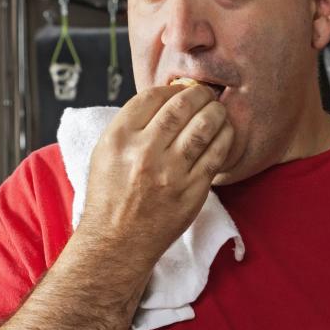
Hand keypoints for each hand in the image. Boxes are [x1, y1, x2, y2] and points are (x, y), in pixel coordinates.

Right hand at [76, 84, 235, 264]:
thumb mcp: (105, 153)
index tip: (180, 90)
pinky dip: (225, 136)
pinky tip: (224, 131)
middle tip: (206, 94)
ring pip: (203, 126)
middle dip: (199, 94)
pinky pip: (217, 153)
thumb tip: (165, 99)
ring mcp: (171, 172)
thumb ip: (131, 126)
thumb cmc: (111, 196)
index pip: (151, 96)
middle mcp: (144, 152)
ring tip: (217, 110)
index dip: (171, 88)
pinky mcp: (192, 190)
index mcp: (118, 139)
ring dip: (215, 111)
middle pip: (181, 106)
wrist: (117, 242)